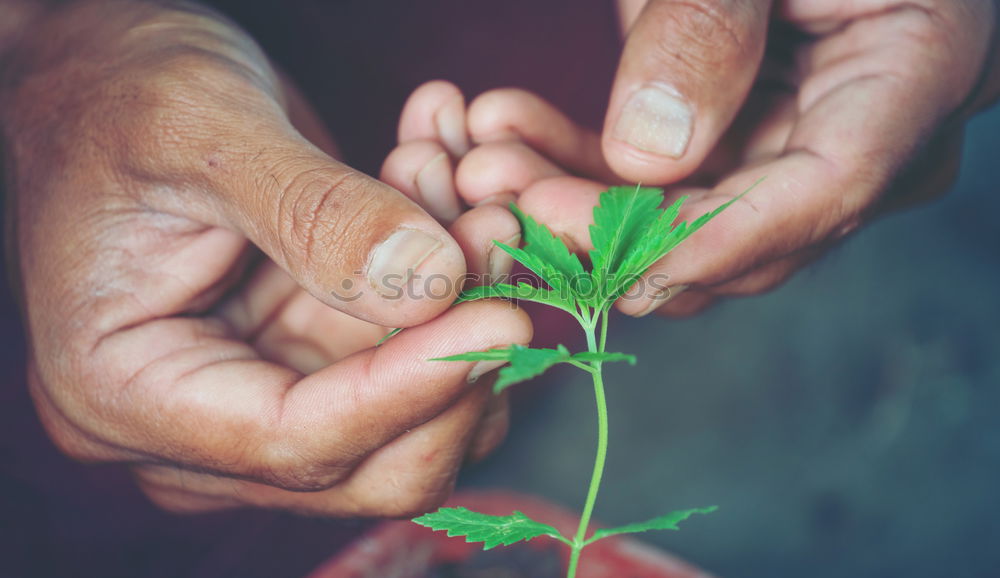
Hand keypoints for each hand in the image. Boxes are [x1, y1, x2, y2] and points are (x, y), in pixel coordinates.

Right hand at [3, 1, 528, 515]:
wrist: (106, 74)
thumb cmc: (115, 92)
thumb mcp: (200, 131)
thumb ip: (313, 216)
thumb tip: (436, 285)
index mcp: (127, 394)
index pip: (293, 442)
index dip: (409, 393)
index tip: (503, 321)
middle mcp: (200, 421)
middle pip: (372, 456)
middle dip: (456, 354)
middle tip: (500, 232)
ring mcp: (264, 389)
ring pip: (415, 404)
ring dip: (467, 300)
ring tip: (470, 183)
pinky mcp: (314, 351)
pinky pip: (415, 345)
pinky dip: (454, 273)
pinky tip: (450, 182)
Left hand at [395, 0, 998, 316]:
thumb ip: (710, 28)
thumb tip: (648, 158)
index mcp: (919, 70)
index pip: (826, 191)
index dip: (711, 242)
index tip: (604, 260)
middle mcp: (870, 134)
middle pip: (744, 233)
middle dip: (611, 229)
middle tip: (501, 195)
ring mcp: (796, 146)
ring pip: (681, 224)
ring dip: (574, 202)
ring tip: (481, 164)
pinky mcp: (732, 142)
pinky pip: (651, 184)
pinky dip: (574, 167)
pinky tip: (505, 138)